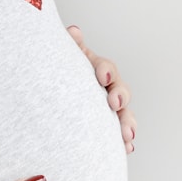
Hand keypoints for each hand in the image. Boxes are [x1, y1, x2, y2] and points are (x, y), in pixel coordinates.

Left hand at [67, 25, 136, 152]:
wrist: (54, 96)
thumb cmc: (59, 73)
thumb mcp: (63, 59)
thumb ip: (70, 47)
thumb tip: (74, 31)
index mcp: (97, 69)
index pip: (106, 67)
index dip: (105, 70)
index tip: (103, 77)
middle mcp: (108, 88)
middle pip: (120, 90)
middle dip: (120, 96)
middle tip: (114, 103)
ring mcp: (110, 109)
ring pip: (124, 114)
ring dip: (128, 123)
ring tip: (127, 135)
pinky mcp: (109, 127)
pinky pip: (120, 134)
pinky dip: (124, 142)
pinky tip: (126, 149)